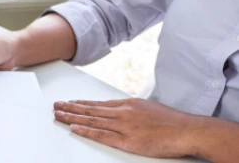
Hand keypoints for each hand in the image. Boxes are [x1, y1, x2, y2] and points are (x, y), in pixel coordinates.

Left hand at [53, 98, 199, 157]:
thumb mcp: (148, 108)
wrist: (188, 130)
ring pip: (92, 120)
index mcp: (128, 104)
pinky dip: (87, 131)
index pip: (98, 104)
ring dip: (73, 117)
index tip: (68, 102)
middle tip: (55, 106)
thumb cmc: (171, 121)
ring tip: (58, 115)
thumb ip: (131, 110)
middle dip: (70, 108)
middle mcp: (123, 112)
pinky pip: (103, 135)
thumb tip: (120, 111)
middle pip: (90, 110)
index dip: (81, 104)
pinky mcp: (128, 140)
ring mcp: (124, 126)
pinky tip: (74, 128)